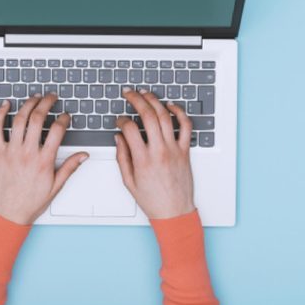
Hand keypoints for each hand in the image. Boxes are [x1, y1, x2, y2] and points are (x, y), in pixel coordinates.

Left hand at [0, 93, 88, 224]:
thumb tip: (83, 155)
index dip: (63, 119)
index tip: (65, 116)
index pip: (57, 130)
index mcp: (44, 161)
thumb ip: (70, 167)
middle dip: (46, 103)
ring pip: (19, 120)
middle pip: (37, 119)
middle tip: (51, 97)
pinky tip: (6, 105)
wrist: (8, 213)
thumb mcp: (56, 186)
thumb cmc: (30, 202)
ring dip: (28, 104)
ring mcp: (11, 152)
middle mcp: (27, 153)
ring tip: (35, 98)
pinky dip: (0, 114)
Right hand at [114, 88, 195, 218]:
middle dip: (136, 99)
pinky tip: (170, 106)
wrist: (174, 211)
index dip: (121, 120)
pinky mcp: (185, 150)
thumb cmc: (152, 199)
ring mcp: (174, 149)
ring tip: (145, 94)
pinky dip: (179, 112)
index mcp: (143, 160)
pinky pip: (186, 126)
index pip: (130, 128)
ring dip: (154, 101)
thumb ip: (122, 157)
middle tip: (129, 92)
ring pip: (165, 116)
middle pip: (148, 115)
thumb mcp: (129, 181)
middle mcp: (159, 151)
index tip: (119, 120)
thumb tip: (119, 137)